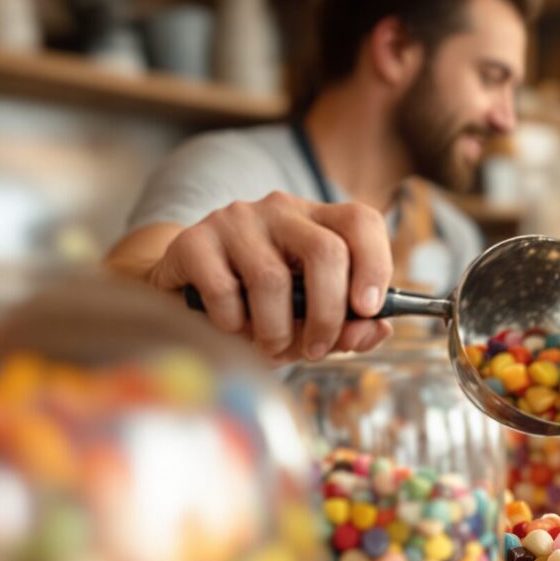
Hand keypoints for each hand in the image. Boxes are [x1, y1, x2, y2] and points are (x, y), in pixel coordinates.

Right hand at [145, 191, 393, 360]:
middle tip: (316, 349)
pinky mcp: (194, 241)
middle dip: (327, 315)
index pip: (361, 221)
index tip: (368, 310)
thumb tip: (374, 331)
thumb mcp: (308, 320)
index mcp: (318, 222)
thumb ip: (346, 328)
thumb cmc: (259, 308)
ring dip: (276, 331)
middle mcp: (280, 211)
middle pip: (325, 251)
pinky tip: (231, 326)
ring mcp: (236, 220)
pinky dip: (233, 325)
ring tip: (269, 347)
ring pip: (272, 279)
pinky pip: (224, 291)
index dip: (375, 265)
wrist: (184, 296)